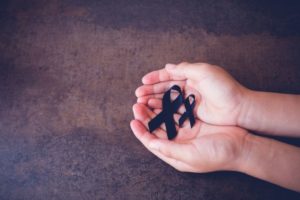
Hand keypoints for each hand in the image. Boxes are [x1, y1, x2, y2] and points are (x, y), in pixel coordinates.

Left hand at [130, 103, 248, 171]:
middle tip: (137, 104)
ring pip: (165, 119)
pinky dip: (169, 106)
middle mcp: (178, 143)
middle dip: (146, 117)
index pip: (152, 142)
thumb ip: (169, 149)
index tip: (133, 121)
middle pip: (156, 129)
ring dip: (155, 110)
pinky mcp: (194, 123)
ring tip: (146, 99)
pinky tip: (163, 98)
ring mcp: (186, 132)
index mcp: (175, 154)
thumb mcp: (190, 155)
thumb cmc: (216, 154)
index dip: (141, 132)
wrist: (241, 146)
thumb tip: (149, 143)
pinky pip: (177, 113)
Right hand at [135, 62, 247, 125]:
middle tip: (138, 95)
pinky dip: (163, 110)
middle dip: (151, 90)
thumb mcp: (205, 72)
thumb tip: (168, 66)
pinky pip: (174, 110)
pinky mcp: (192, 113)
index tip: (143, 81)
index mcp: (192, 75)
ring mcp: (190, 100)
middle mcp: (189, 87)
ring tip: (141, 103)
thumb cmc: (224, 88)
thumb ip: (186, 68)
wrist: (238, 108)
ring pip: (167, 99)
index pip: (170, 75)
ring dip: (154, 100)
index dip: (155, 77)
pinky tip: (153, 111)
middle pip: (166, 87)